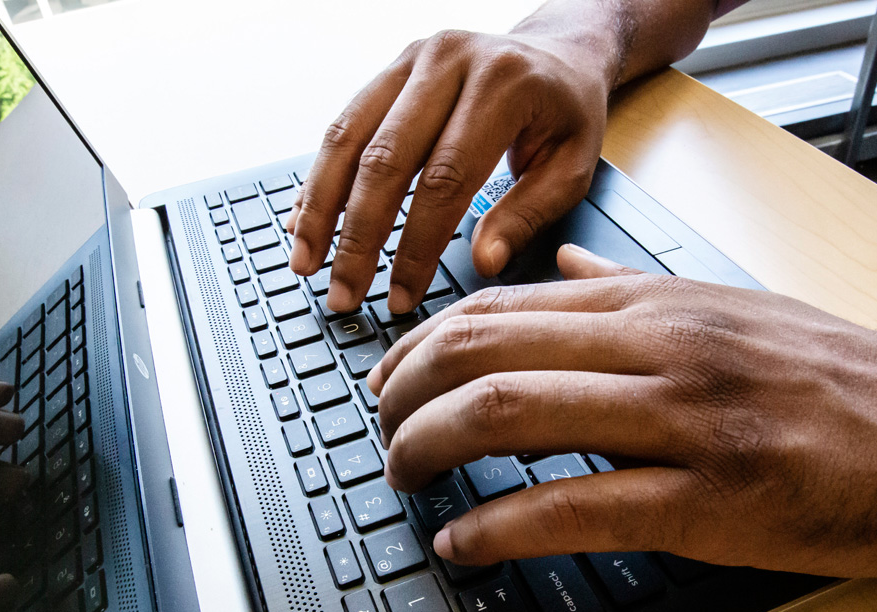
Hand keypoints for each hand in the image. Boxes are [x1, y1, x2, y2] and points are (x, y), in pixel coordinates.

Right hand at [287, 26, 615, 313]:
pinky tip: (305, 221)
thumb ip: (527, 214)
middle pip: (385, 159)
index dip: (416, 245)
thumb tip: (483, 262)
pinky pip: (343, 125)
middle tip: (343, 294)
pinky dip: (320, 179)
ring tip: (306, 263)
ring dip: (321, 209)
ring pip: (348, 138)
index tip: (401, 295)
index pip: (444, 178)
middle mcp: (449, 61)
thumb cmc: (566, 114)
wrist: (558, 51)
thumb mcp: (570, 167)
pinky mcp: (390, 69)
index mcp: (502, 85)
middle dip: (358, 237)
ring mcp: (412, 59)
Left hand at [369, 245, 876, 577]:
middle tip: (380, 430)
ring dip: (432, 448)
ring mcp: (687, 423)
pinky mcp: (713, 504)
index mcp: (658, 306)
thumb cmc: (834, 376)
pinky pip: (574, 510)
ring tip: (403, 477)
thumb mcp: (726, 308)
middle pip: (488, 351)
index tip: (387, 378)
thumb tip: (556, 269)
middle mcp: (662, 348)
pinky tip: (463, 544)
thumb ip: (630, 290)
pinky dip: (497, 528)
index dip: (422, 344)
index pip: (502, 307)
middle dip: (405, 393)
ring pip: (515, 414)